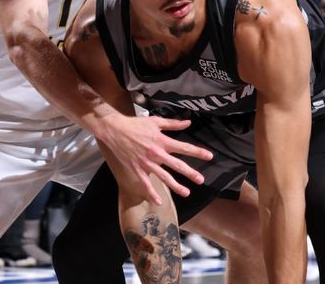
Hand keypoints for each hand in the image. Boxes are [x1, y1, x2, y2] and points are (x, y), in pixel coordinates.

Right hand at [94, 112, 212, 205]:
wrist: (115, 130)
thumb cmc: (136, 124)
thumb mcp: (155, 121)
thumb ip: (173, 124)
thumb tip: (188, 123)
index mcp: (162, 140)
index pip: (184, 147)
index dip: (197, 152)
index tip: (209, 156)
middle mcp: (157, 153)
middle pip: (177, 165)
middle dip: (190, 173)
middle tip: (201, 179)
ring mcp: (147, 163)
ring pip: (164, 177)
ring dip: (176, 186)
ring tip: (186, 193)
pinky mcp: (137, 169)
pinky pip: (146, 184)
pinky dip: (152, 193)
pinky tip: (159, 202)